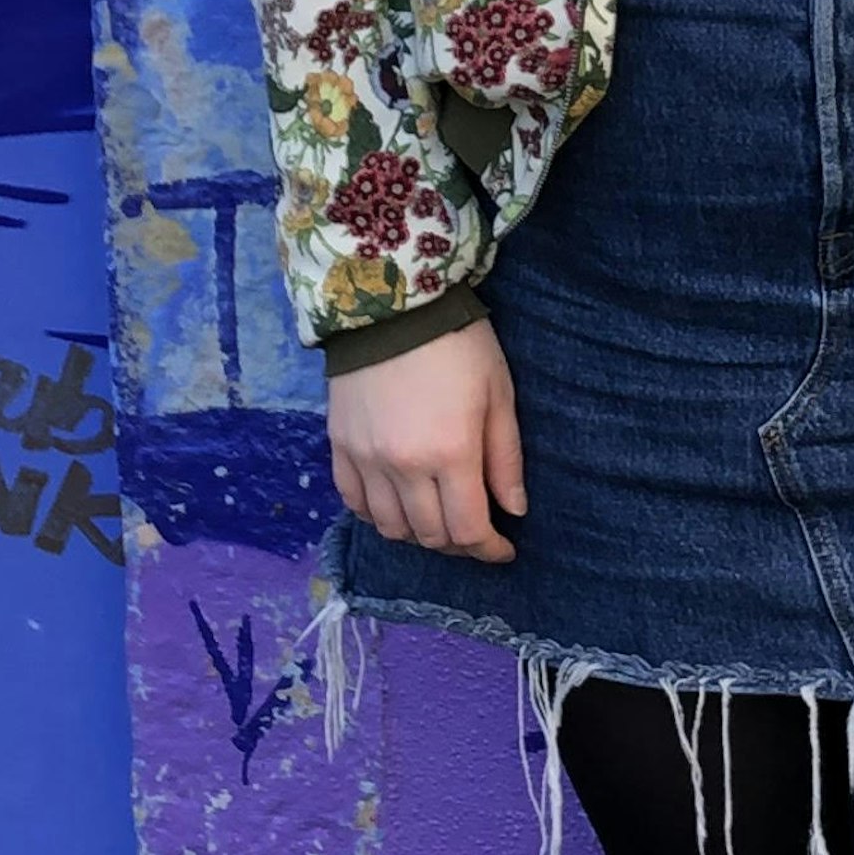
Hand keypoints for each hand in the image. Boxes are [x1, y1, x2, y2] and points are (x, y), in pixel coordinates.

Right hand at [329, 315, 526, 561]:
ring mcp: (367, 459)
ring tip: (438, 520)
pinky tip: (397, 506)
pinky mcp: (340, 446)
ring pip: (391, 527)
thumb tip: (513, 511)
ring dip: (419, 534)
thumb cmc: (459, 345)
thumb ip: (505, 459)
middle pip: (430, 535)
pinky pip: (354, 502)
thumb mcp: (499, 395)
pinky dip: (378, 516)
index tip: (503, 550)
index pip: (469, 530)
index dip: (489, 550)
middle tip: (476, 533)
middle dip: (459, 544)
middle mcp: (404, 466)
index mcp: (451, 454)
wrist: (393, 303)